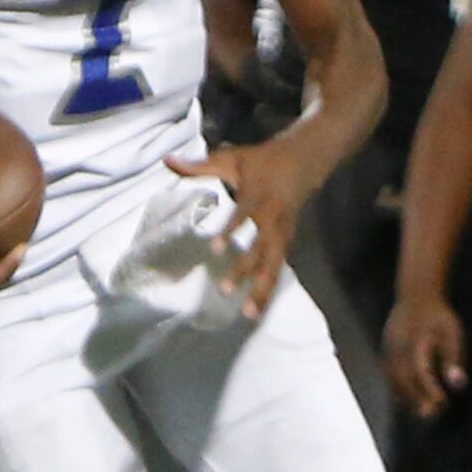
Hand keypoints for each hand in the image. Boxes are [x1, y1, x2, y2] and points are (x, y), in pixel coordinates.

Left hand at [166, 140, 313, 319]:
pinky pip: (278, 269)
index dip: (231, 230)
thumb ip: (199, 165)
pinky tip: (257, 309)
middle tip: (224, 289)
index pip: (243, 214)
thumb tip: (167, 160)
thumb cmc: (262, 161)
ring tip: (248, 313)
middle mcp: (272, 218)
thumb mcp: (231, 158)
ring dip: (262, 289)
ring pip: (273, 265)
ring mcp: (282, 233)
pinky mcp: (287, 243)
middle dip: (244, 270)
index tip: (215, 249)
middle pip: (261, 248)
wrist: (305, 160)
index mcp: (257, 195)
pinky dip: (269, 289)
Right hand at [383, 294, 466, 419]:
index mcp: (417, 341)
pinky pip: (389, 374)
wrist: (415, 296)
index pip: (421, 371)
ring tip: (420, 413)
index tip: (442, 404)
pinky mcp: (386, 350)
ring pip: (394, 378)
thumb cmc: (438, 316)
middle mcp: (399, 347)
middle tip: (430, 416)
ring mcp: (389, 349)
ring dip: (406, 398)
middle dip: (416, 399)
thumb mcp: (452, 332)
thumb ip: (454, 359)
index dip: (430, 390)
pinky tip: (407, 401)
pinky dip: (397, 389)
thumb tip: (458, 385)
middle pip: (405, 379)